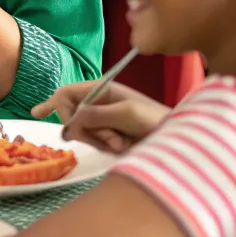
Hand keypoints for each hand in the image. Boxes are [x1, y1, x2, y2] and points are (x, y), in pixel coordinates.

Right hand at [32, 81, 170, 153]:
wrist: (175, 139)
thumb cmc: (153, 119)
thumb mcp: (125, 113)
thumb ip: (95, 115)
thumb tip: (69, 123)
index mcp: (99, 89)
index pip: (65, 94)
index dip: (60, 109)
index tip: (70, 129)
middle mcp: (95, 102)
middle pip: (71, 116)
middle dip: (86, 131)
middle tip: (110, 141)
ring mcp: (100, 119)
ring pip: (82, 132)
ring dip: (99, 141)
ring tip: (121, 144)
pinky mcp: (106, 135)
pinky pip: (92, 142)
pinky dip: (104, 146)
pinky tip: (120, 146)